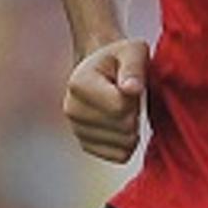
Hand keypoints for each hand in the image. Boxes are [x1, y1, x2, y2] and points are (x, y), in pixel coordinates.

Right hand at [63, 38, 148, 163]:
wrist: (103, 69)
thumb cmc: (120, 58)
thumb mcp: (132, 51)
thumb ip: (134, 68)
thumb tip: (132, 89)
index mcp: (78, 83)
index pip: (120, 107)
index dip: (135, 98)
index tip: (130, 85)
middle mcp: (71, 109)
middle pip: (124, 128)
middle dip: (135, 113)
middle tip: (129, 97)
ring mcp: (76, 130)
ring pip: (124, 145)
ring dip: (133, 129)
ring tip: (124, 108)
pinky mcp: (87, 145)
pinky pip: (120, 156)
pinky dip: (128, 143)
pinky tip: (122, 124)